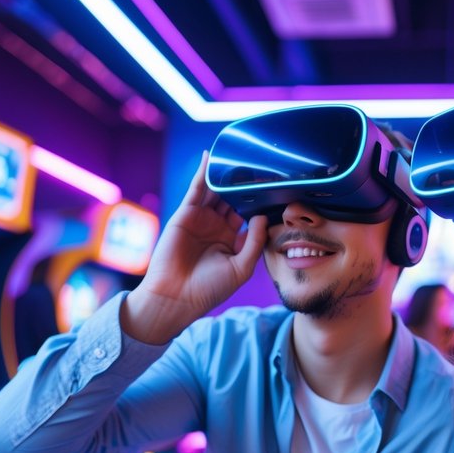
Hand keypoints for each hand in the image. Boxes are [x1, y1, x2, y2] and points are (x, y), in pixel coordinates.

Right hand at [123, 151, 267, 343]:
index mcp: (232, 239)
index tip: (277, 187)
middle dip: (244, 183)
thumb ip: (255, 242)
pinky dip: (202, 173)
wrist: (176, 297)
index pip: (249, 214)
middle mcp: (217, 227)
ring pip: (216, 191)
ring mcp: (201, 219)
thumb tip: (262, 215)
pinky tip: (211, 158)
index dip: (259, 202)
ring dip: (225, 175)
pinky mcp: (185, 214)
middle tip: (260, 165)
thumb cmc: (209, 289)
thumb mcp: (242, 267)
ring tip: (239, 155)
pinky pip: (196, 189)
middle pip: (233, 198)